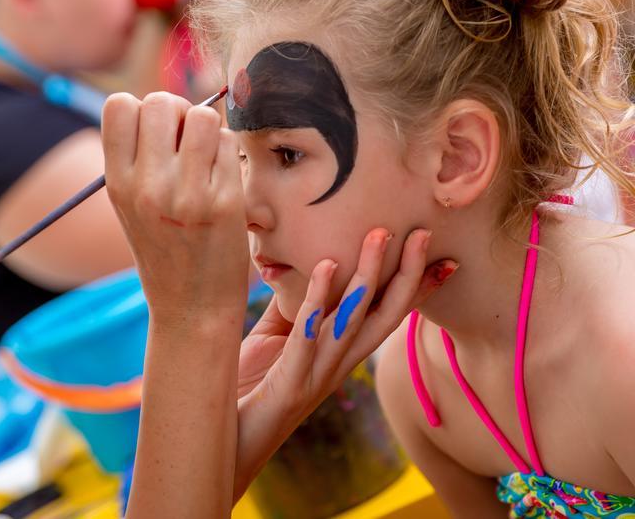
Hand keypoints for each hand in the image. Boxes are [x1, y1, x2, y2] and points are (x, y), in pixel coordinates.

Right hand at [102, 91, 248, 327]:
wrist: (192, 308)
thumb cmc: (164, 248)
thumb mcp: (130, 204)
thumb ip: (138, 156)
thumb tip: (169, 104)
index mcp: (117, 183)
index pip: (118, 105)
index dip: (141, 109)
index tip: (155, 135)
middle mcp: (147, 187)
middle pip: (161, 101)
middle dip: (178, 111)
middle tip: (185, 143)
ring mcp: (187, 195)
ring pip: (202, 116)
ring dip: (208, 129)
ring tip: (205, 159)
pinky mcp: (225, 202)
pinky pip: (230, 143)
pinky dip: (228, 152)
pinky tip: (222, 178)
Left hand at [232, 228, 457, 497]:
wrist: (229, 442)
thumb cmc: (252, 387)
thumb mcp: (278, 339)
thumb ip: (296, 308)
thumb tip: (301, 265)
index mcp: (341, 355)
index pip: (388, 317)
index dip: (418, 290)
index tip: (444, 257)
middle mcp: (339, 364)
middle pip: (385, 315)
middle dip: (406, 273)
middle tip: (419, 232)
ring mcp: (319, 373)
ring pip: (353, 319)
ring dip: (367, 275)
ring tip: (377, 235)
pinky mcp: (292, 379)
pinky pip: (309, 334)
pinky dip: (319, 299)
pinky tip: (327, 267)